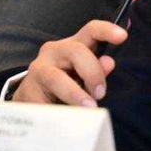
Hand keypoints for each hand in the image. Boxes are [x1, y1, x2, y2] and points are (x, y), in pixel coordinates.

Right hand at [13, 20, 127, 105]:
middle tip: (100, 94)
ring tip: (88, 108)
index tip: (122, 36)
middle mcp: (54, 51)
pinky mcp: (27, 90)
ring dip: (74, 94)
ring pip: (56, 77)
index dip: (107, 30)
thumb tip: (109, 63)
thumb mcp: (84, 75)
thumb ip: (97, 70)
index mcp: (74, 45)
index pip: (91, 30)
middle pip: (76, 51)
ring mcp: (38, 70)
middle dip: (92, 73)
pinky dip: (57, 112)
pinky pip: (43, 101)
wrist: (32, 97)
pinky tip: (65, 120)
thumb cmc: (65, 83)